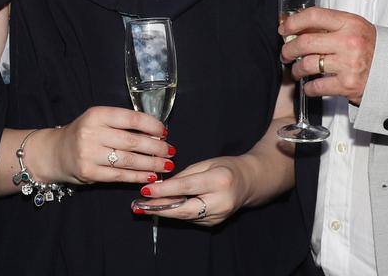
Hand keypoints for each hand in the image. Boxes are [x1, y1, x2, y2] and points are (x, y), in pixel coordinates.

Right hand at [38, 106, 174, 185]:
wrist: (55, 152)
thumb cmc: (83, 134)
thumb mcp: (98, 121)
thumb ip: (121, 124)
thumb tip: (156, 134)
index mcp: (96, 114)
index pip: (131, 118)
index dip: (151, 125)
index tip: (164, 132)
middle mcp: (91, 132)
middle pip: (132, 141)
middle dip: (156, 148)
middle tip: (170, 151)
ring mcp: (88, 153)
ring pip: (128, 160)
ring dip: (151, 164)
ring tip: (166, 165)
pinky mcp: (89, 172)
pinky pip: (120, 175)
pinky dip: (138, 177)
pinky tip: (150, 176)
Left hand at [135, 156, 250, 226]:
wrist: (249, 182)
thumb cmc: (226, 167)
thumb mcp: (206, 164)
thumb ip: (184, 176)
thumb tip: (162, 186)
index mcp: (219, 181)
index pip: (187, 187)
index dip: (165, 190)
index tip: (145, 190)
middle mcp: (220, 201)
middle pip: (184, 209)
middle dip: (159, 208)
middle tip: (138, 206)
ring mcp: (218, 216)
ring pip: (185, 216)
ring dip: (163, 212)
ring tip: (142, 207)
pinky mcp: (214, 223)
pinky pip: (190, 218)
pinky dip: (175, 214)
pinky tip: (160, 209)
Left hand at [279, 7, 376, 104]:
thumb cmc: (371, 48)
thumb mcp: (355, 28)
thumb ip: (330, 25)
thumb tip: (297, 28)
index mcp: (350, 23)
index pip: (313, 16)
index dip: (293, 22)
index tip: (284, 28)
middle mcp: (349, 42)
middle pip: (305, 42)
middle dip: (288, 49)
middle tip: (286, 53)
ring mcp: (348, 64)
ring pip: (307, 65)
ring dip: (296, 69)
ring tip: (297, 70)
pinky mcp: (347, 85)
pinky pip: (316, 86)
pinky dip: (308, 88)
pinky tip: (309, 85)